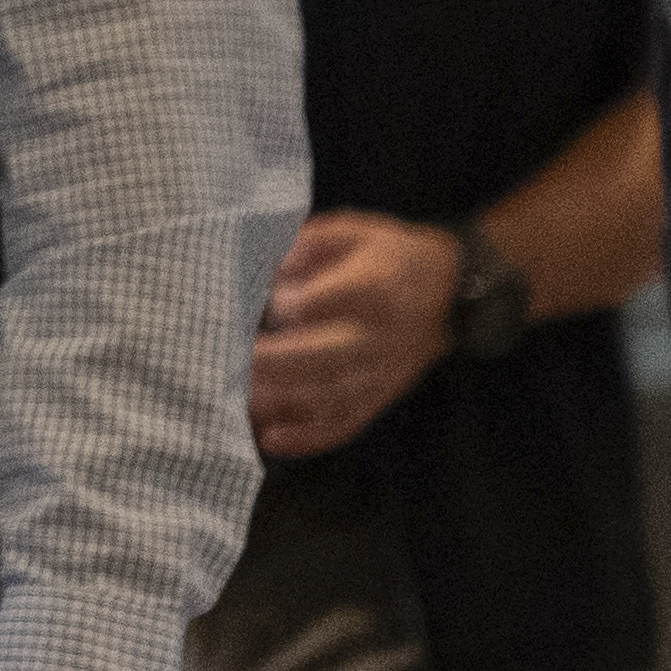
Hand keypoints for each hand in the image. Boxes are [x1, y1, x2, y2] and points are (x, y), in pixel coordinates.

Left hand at [247, 209, 458, 459]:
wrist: (452, 293)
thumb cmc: (389, 255)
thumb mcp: (353, 231)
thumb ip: (309, 244)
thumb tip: (270, 268)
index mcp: (373, 287)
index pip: (319, 304)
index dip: (280, 307)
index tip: (247, 303)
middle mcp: (377, 337)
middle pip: (318, 359)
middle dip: (266, 365)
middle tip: (219, 364)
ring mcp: (380, 373)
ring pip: (326, 398)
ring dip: (277, 405)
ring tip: (231, 406)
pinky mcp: (380, 396)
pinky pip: (346, 423)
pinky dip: (308, 436)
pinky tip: (270, 439)